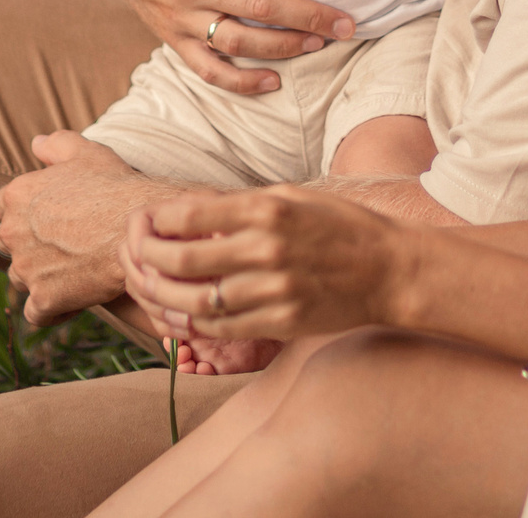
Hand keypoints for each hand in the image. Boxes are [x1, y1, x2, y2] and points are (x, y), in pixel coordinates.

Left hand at [0, 132, 189, 324]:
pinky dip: (51, 309)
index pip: (4, 208)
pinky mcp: (44, 298)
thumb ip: (55, 145)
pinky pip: (36, 313)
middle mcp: (13, 232)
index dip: (27, 214)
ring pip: (21, 278)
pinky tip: (72, 301)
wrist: (137, 229)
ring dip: (40, 278)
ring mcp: (26, 268)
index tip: (49, 220)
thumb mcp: (86, 153)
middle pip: (9, 244)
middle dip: (29, 247)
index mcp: (17, 195)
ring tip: (72, 274)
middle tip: (62, 247)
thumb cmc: (115, 187)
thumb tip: (36, 144)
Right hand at [100, 0, 355, 96]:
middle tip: (348, 24)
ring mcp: (179, 18)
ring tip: (320, 44)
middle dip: (310, 16)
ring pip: (239, 42)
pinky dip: (241, 82)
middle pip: (261, 6)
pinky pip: (208, 70)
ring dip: (285, 47)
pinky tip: (274, 81)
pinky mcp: (172, 40)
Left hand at [122, 186, 415, 342]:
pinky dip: (194, 326)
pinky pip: (224, 328)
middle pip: (182, 260)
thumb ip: (242, 206)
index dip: (155, 221)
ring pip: (196, 302)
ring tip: (151, 290)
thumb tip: (190, 213)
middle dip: (146, 259)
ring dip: (163, 298)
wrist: (391, 269)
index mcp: (266, 209)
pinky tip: (181, 317)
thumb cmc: (340, 226)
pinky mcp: (284, 321)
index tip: (145, 223)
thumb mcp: (292, 197)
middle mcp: (267, 248)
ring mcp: (275, 289)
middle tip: (137, 258)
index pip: (188, 215)